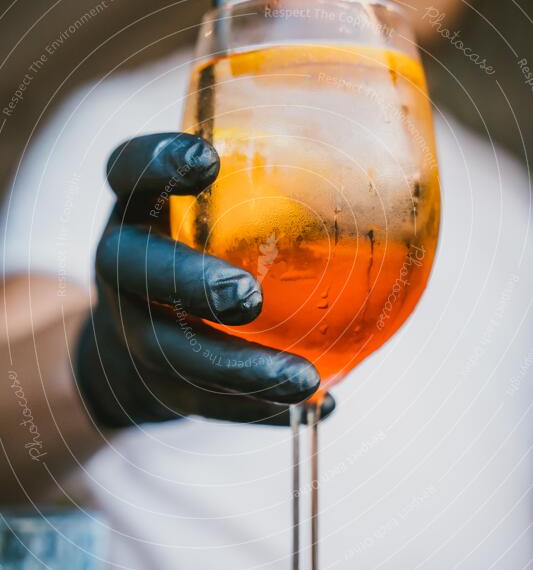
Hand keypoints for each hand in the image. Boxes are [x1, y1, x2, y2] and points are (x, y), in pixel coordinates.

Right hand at [75, 133, 333, 428]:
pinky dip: (260, 410)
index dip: (157, 163)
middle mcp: (122, 268)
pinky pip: (207, 405)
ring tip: (302, 380)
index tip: (208, 160)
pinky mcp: (160, 388)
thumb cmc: (193, 255)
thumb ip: (258, 189)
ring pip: (173, 354)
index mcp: (135, 210)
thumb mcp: (204, 213)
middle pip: (136, 270)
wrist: (130, 344)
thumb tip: (381, 159)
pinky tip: (317, 408)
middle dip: (188, 283)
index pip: (126, 171)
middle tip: (245, 297)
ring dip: (239, 370)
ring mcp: (133, 333)